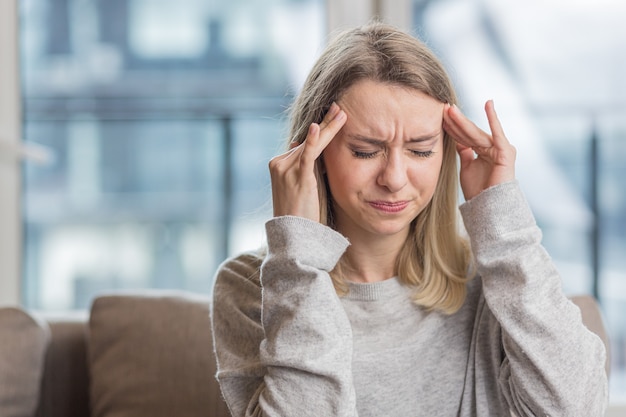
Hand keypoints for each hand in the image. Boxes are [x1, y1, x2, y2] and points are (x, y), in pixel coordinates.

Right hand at [269, 102, 346, 221]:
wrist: (293, 236)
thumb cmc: (302, 215)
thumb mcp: (305, 187)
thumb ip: (308, 168)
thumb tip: (309, 149)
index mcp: (280, 165)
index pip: (304, 144)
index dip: (319, 131)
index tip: (333, 117)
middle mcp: (280, 163)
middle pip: (308, 140)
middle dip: (325, 124)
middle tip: (339, 107)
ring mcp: (285, 168)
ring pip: (311, 143)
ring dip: (328, 127)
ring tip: (342, 113)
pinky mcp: (296, 176)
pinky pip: (306, 154)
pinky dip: (313, 140)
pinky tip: (317, 126)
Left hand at [443, 100, 515, 200]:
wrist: (489, 208)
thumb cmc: (478, 192)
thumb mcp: (466, 168)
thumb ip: (464, 152)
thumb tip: (458, 140)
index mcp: (482, 152)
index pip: (464, 136)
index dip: (452, 127)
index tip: (440, 116)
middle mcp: (491, 148)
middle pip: (469, 132)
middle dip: (455, 121)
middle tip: (443, 108)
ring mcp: (499, 148)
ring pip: (476, 132)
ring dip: (462, 121)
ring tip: (450, 110)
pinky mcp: (505, 151)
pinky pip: (497, 132)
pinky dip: (493, 118)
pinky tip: (488, 103)